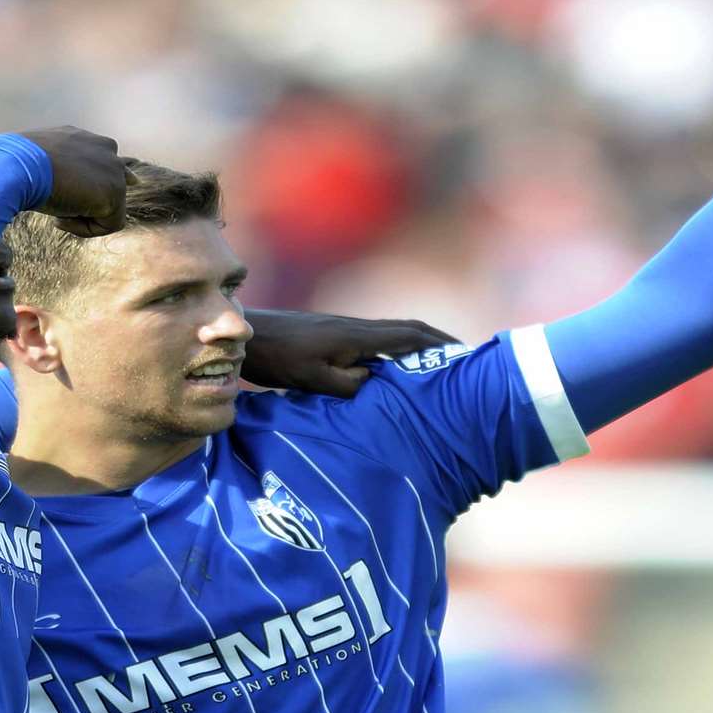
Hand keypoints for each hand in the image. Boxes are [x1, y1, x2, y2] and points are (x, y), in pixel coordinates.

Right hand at [17, 126, 134, 237]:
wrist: (15, 168)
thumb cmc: (20, 167)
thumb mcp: (42, 164)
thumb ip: (63, 171)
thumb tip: (76, 190)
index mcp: (88, 139)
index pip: (108, 165)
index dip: (96, 186)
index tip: (79, 196)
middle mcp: (106, 148)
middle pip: (113, 188)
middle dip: (88, 203)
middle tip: (59, 204)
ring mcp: (114, 169)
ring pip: (109, 210)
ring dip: (82, 217)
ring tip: (56, 210)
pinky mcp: (115, 193)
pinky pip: (109, 225)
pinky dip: (85, 230)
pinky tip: (61, 218)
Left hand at [241, 310, 461, 396]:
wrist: (249, 337)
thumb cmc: (278, 360)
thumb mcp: (313, 380)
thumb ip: (347, 384)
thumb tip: (375, 382)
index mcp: (356, 336)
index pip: (408, 336)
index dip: (437, 344)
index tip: (462, 352)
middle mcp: (356, 327)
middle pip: (407, 329)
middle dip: (436, 340)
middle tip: (460, 354)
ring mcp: (345, 329)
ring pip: (392, 332)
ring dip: (417, 343)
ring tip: (436, 359)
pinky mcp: (335, 335)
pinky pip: (376, 339)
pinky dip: (396, 347)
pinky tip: (396, 362)